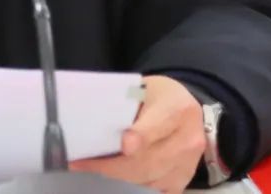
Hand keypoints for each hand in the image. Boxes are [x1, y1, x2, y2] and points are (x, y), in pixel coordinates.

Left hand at [71, 75, 205, 193]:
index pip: (158, 125)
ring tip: (91, 169)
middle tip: (82, 163)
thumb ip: (123, 102)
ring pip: (149, 180)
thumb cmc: (156, 95)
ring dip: (118, 177)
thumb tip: (91, 117)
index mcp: (177, 109)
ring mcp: (188, 163)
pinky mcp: (183, 179)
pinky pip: (156, 191)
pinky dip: (132, 187)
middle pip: (149, 160)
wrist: (184, 107)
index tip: (125, 145)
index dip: (142, 137)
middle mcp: (188, 139)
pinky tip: (113, 180)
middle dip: (112, 166)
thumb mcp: (141, 87)